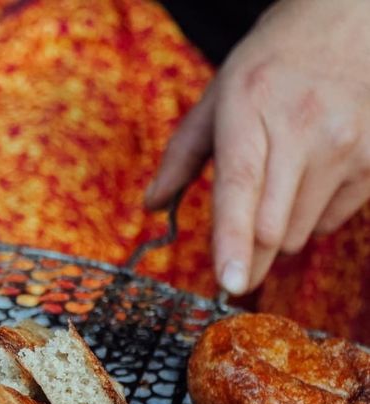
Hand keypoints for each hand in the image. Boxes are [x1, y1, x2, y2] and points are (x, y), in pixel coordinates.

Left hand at [145, 0, 369, 295]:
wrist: (349, 21)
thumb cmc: (272, 64)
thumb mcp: (218, 97)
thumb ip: (181, 155)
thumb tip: (152, 206)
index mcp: (251, 111)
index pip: (240, 188)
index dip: (234, 241)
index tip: (230, 281)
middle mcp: (303, 130)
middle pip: (271, 229)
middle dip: (247, 261)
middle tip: (233, 273)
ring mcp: (345, 146)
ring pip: (298, 235)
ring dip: (276, 236)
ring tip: (275, 192)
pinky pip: (329, 224)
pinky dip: (310, 220)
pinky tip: (307, 182)